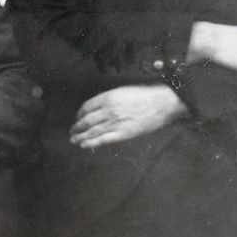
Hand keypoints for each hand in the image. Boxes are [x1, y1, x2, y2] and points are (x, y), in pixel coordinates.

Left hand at [70, 85, 189, 148]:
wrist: (164, 102)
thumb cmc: (147, 94)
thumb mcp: (123, 90)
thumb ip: (110, 98)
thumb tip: (99, 106)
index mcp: (108, 97)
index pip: (86, 107)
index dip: (79, 114)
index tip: (77, 118)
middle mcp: (108, 110)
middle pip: (86, 120)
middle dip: (76, 127)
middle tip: (71, 131)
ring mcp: (115, 122)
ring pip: (92, 131)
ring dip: (80, 136)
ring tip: (73, 140)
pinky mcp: (124, 133)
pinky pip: (103, 140)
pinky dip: (91, 142)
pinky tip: (83, 145)